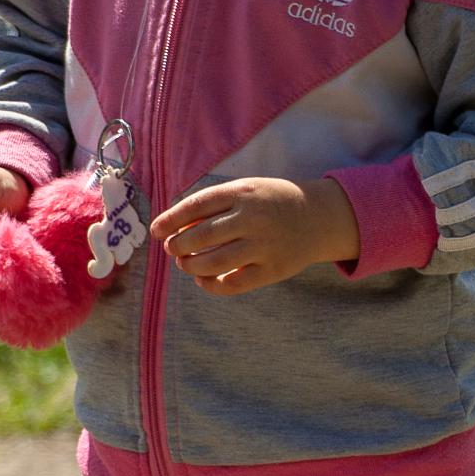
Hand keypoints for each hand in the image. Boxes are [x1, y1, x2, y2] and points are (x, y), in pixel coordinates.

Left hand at [150, 176, 359, 294]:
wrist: (318, 217)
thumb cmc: (272, 202)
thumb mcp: (247, 190)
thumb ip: (215, 205)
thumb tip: (175, 227)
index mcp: (243, 192)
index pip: (196, 206)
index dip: (171, 220)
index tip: (156, 231)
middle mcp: (252, 217)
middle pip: (201, 235)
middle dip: (178, 245)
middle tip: (172, 249)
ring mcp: (263, 245)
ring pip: (214, 261)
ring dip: (191, 265)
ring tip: (185, 263)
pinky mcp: (272, 269)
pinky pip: (234, 283)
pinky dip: (211, 284)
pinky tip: (203, 279)